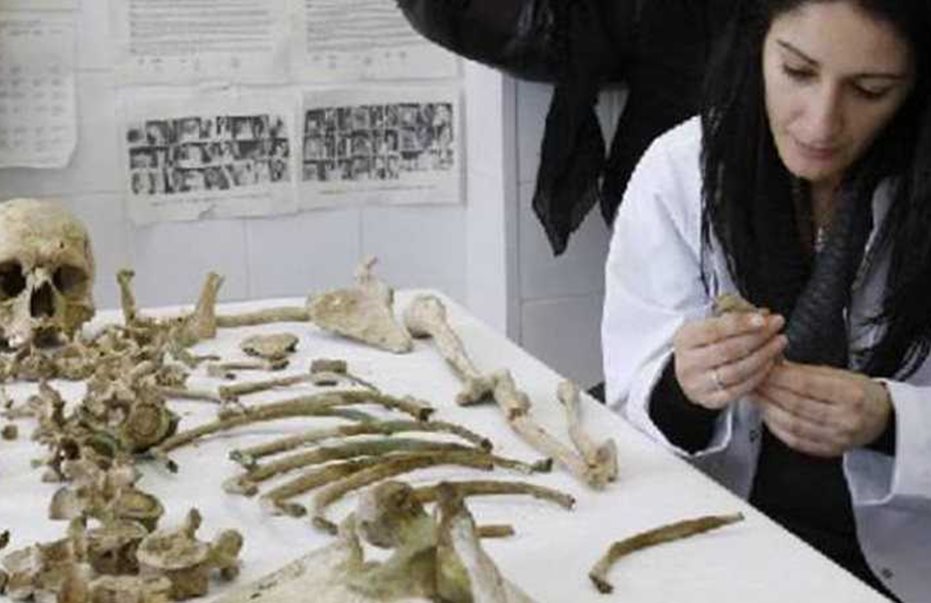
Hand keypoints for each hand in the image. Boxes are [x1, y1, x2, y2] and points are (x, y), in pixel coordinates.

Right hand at [673, 311, 786, 409]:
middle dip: (757, 338)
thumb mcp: (710, 325)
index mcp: (685, 339)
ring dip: (762, 357)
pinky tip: (769, 364)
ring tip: (777, 344)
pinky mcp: (710, 400)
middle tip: (777, 328)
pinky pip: (739, 390)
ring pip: (736, 371)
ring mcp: (698, 384)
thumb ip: (736, 318)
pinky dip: (758, 376)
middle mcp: (688, 363)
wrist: (688, 371)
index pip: (714, 330)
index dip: (740, 324)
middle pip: (728, 351)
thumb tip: (765, 315)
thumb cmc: (703, 344)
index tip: (763, 320)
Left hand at [752, 362, 892, 456]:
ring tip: (756, 397)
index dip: (778, 377)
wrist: (883, 419)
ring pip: (792, 424)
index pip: (805, 384)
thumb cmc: (861, 393)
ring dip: (767, 409)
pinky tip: (767, 414)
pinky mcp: (829, 451)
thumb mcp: (841, 374)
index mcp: (852, 394)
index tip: (762, 369)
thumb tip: (774, 363)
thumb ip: (806, 371)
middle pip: (795, 405)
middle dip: (768, 392)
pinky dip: (776, 427)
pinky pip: (795, 440)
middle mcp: (846, 419)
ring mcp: (838, 438)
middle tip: (752, 382)